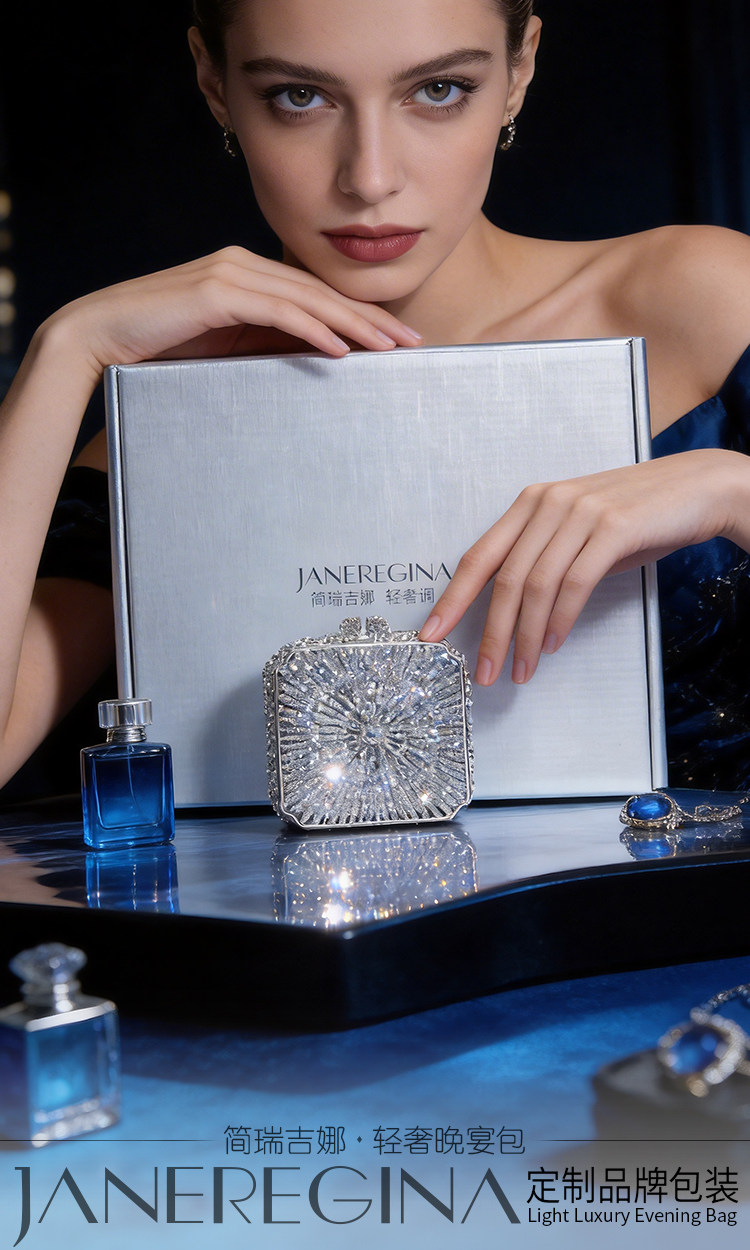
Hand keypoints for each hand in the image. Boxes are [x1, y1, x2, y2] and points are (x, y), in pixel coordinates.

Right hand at [47, 246, 422, 385]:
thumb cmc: (159, 346)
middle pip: (321, 292)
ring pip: (308, 299)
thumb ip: (265, 342)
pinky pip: (279, 312)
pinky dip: (315, 329)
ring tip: (390, 347)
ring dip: (355, 324)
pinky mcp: (217, 292)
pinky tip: (342, 349)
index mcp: (247, 273)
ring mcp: (231, 273)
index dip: (360, 315)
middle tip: (412, 342)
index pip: (315, 294)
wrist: (100, 336)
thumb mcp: (225, 345)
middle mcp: (243, 263)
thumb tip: (314, 356)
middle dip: (371, 318)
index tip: (396, 337)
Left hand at [420, 450, 745, 684]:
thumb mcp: (578, 532)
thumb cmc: (636, 515)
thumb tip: (509, 610)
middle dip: (489, 632)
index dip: (452, 598)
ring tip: (521, 669)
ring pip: (536, 585)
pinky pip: (575, 583)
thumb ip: (543, 558)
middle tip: (483, 672)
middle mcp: (548, 503)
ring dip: (524, 636)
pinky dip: (559, 619)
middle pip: (503, 578)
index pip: (479, 556)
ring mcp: (580, 512)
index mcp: (531, 504)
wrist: (697, 489)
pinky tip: (551, 643)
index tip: (431, 633)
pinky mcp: (613, 527)